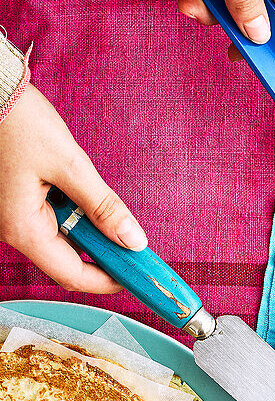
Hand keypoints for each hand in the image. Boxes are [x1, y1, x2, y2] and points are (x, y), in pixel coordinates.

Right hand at [0, 87, 146, 292]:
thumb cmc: (15, 119)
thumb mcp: (69, 163)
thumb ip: (103, 206)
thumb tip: (132, 239)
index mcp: (23, 229)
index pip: (73, 275)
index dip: (108, 280)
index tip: (136, 275)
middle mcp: (13, 230)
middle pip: (68, 262)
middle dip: (102, 255)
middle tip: (133, 244)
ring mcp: (13, 218)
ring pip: (61, 242)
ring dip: (89, 233)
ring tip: (107, 212)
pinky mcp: (16, 204)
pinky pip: (50, 223)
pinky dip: (74, 217)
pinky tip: (81, 197)